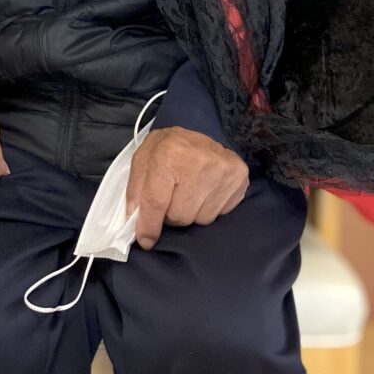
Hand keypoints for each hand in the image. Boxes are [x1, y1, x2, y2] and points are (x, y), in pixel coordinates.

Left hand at [125, 126, 249, 250]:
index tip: (146, 240)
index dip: (148, 224)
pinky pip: (218, 214)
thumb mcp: (143, 159)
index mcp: (168, 153)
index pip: (156, 200)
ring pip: (199, 219)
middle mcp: (199, 161)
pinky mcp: (240, 178)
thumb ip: (135, 188)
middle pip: (179, 216)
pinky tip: (206, 189)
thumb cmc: (167, 148)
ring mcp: (223, 170)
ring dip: (191, 211)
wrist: (200, 132)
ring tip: (190, 190)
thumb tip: (134, 220)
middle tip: (173, 195)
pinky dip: (208, 207)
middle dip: (171, 213)